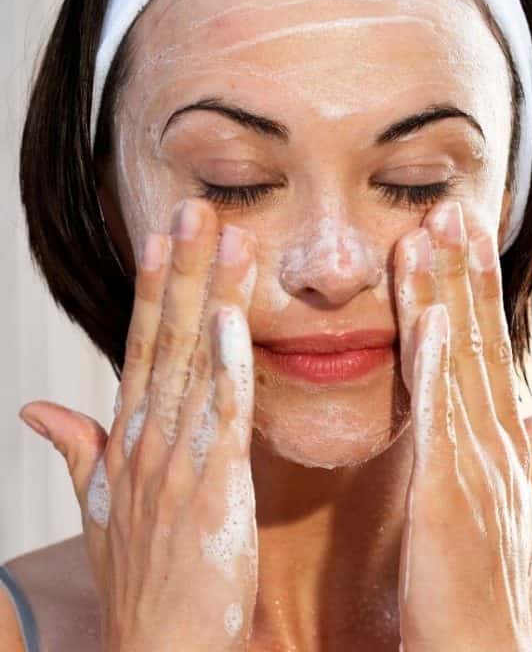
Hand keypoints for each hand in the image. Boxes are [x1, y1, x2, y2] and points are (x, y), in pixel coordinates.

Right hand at [19, 199, 258, 651]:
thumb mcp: (98, 508)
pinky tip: (235, 319)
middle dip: (180, 269)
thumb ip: (77, 449)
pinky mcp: (212, 486)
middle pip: (165, 338)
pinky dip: (227, 365)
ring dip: (211, 296)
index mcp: (129, 439)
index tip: (158, 235)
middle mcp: (146, 439)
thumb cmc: (143, 581)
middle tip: (195, 208)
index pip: (139, 346)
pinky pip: (221, 415)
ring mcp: (175, 460)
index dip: (150, 289)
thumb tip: (38, 408)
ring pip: (196, 362)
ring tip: (228, 238)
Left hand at [394, 199, 531, 651]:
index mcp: (501, 436)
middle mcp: (495, 437)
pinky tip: (434, 316)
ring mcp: (476, 459)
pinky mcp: (450, 489)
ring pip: (460, 358)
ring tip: (431, 231)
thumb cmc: (486, 574)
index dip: (478, 286)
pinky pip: (444, 414)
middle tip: (450, 205)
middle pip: (478, 336)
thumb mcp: (516, 498)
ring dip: (446, 292)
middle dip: (465, 269)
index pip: (488, 344)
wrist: (480, 648)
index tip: (466, 231)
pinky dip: (441, 362)